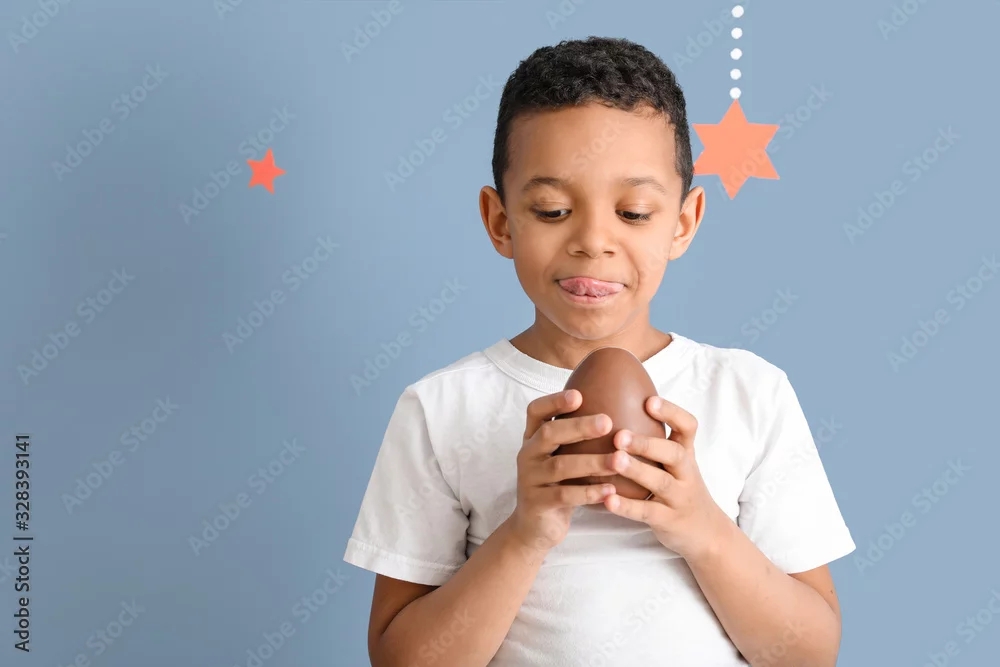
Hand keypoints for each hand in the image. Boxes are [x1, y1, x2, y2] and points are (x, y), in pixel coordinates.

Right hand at [507, 389, 618, 556]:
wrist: (534, 527)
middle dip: (579, 426)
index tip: (578, 395)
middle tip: (607, 422)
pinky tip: (611, 491)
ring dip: (592, 462)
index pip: (536, 411)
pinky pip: (564, 496)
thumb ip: (576, 438)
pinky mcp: (537, 504)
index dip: (554, 401)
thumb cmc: (557, 485)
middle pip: (549, 434)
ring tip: (618, 460)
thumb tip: (615, 411)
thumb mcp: (561, 458)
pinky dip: (589, 492)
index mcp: (533, 439)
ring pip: (560, 466)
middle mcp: (528, 455)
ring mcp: (530, 479)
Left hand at [601, 395, 728, 560]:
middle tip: (619, 435)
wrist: (705, 532)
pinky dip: (627, 507)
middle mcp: (686, 473)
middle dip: (646, 443)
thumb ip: (654, 440)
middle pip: (673, 453)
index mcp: (686, 453)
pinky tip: (607, 500)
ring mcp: (679, 498)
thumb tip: (615, 403)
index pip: (688, 427)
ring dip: (636, 470)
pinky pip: (647, 513)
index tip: (648, 401)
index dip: (671, 412)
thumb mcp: (674, 463)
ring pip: (660, 482)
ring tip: (614, 460)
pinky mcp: (668, 521)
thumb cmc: (679, 487)